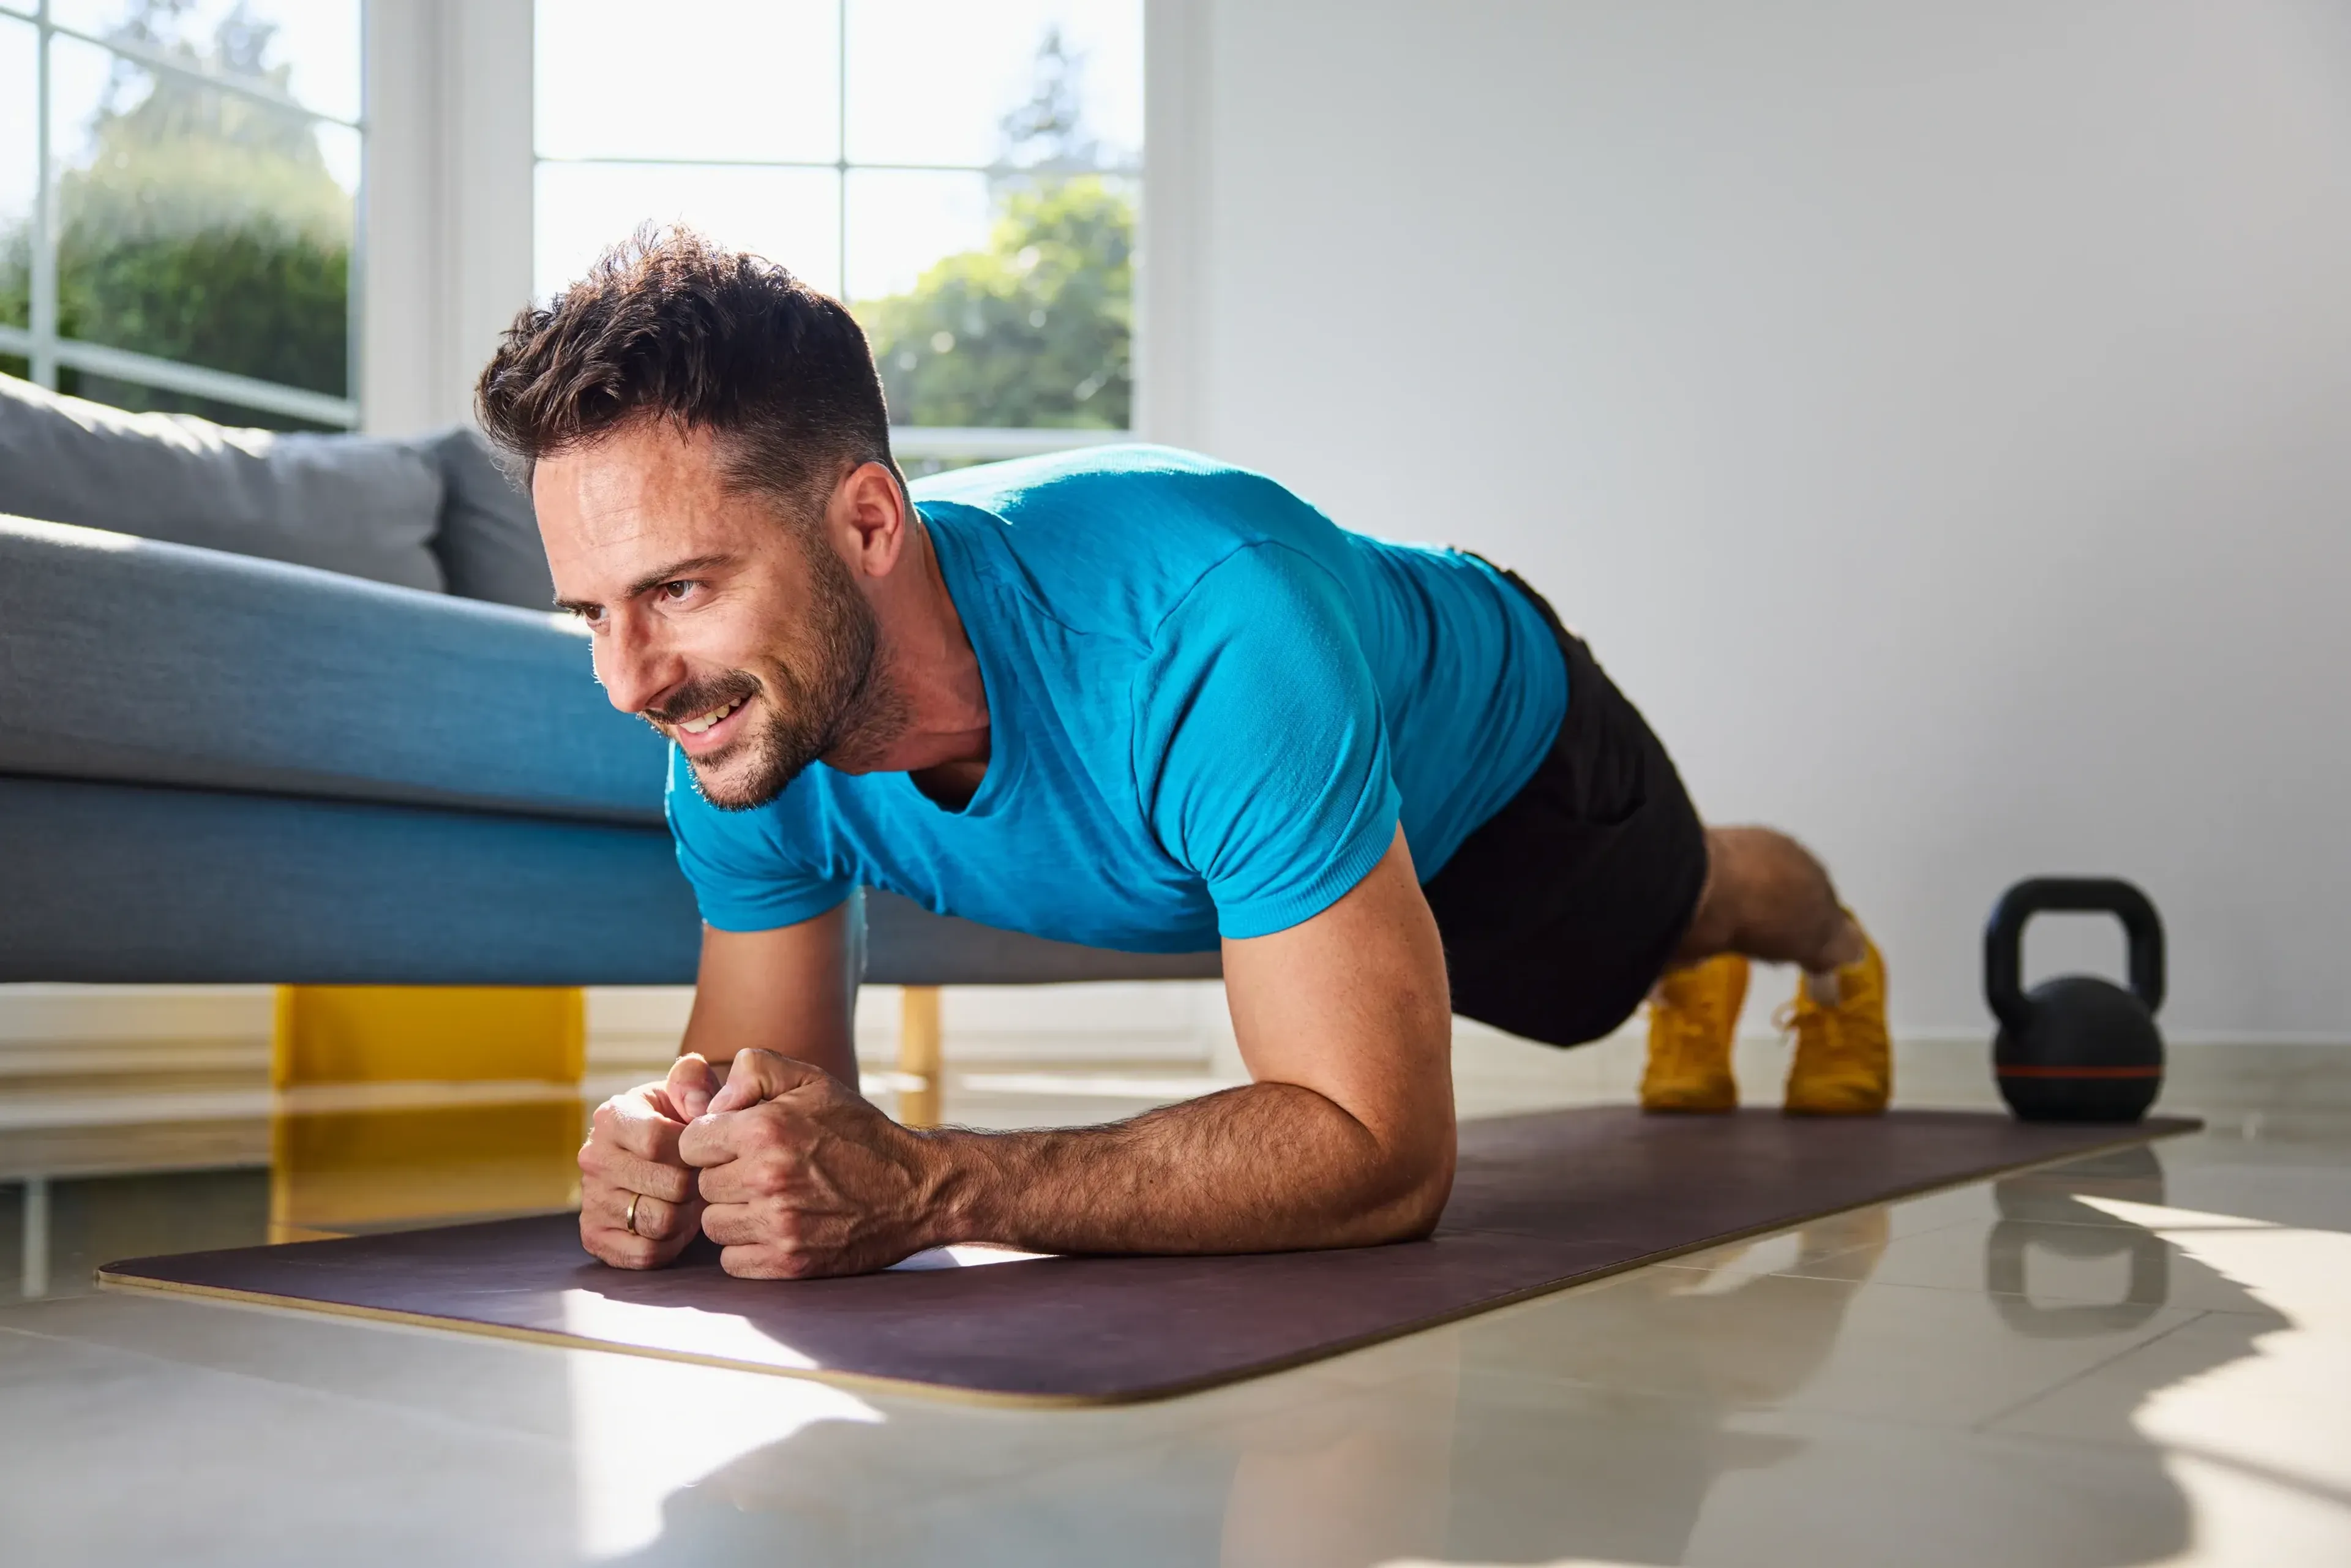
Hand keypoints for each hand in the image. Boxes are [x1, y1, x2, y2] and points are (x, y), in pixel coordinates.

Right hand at [578, 1053, 717, 1268]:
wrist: (659, 1162)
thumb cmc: (680, 1123)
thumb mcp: (689, 1092)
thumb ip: (696, 1081)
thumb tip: (699, 1104)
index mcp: (612, 1116)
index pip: (658, 1140)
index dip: (693, 1150)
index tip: (702, 1150)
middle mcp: (593, 1157)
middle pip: (668, 1185)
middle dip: (696, 1185)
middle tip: (699, 1179)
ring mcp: (590, 1199)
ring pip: (660, 1222)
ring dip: (685, 1215)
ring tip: (685, 1200)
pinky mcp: (594, 1237)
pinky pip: (646, 1254)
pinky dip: (669, 1244)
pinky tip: (671, 1225)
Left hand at [679, 1050, 940, 1278]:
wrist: (916, 1190)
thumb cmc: (859, 1133)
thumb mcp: (812, 1081)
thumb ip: (753, 1070)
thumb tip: (711, 1103)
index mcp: (765, 1129)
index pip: (690, 1143)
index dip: (711, 1141)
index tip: (737, 1144)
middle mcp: (766, 1178)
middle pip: (702, 1185)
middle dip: (727, 1176)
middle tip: (764, 1172)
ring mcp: (778, 1225)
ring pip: (714, 1225)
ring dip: (735, 1214)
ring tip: (772, 1200)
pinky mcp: (789, 1263)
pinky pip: (732, 1261)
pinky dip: (748, 1249)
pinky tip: (778, 1229)